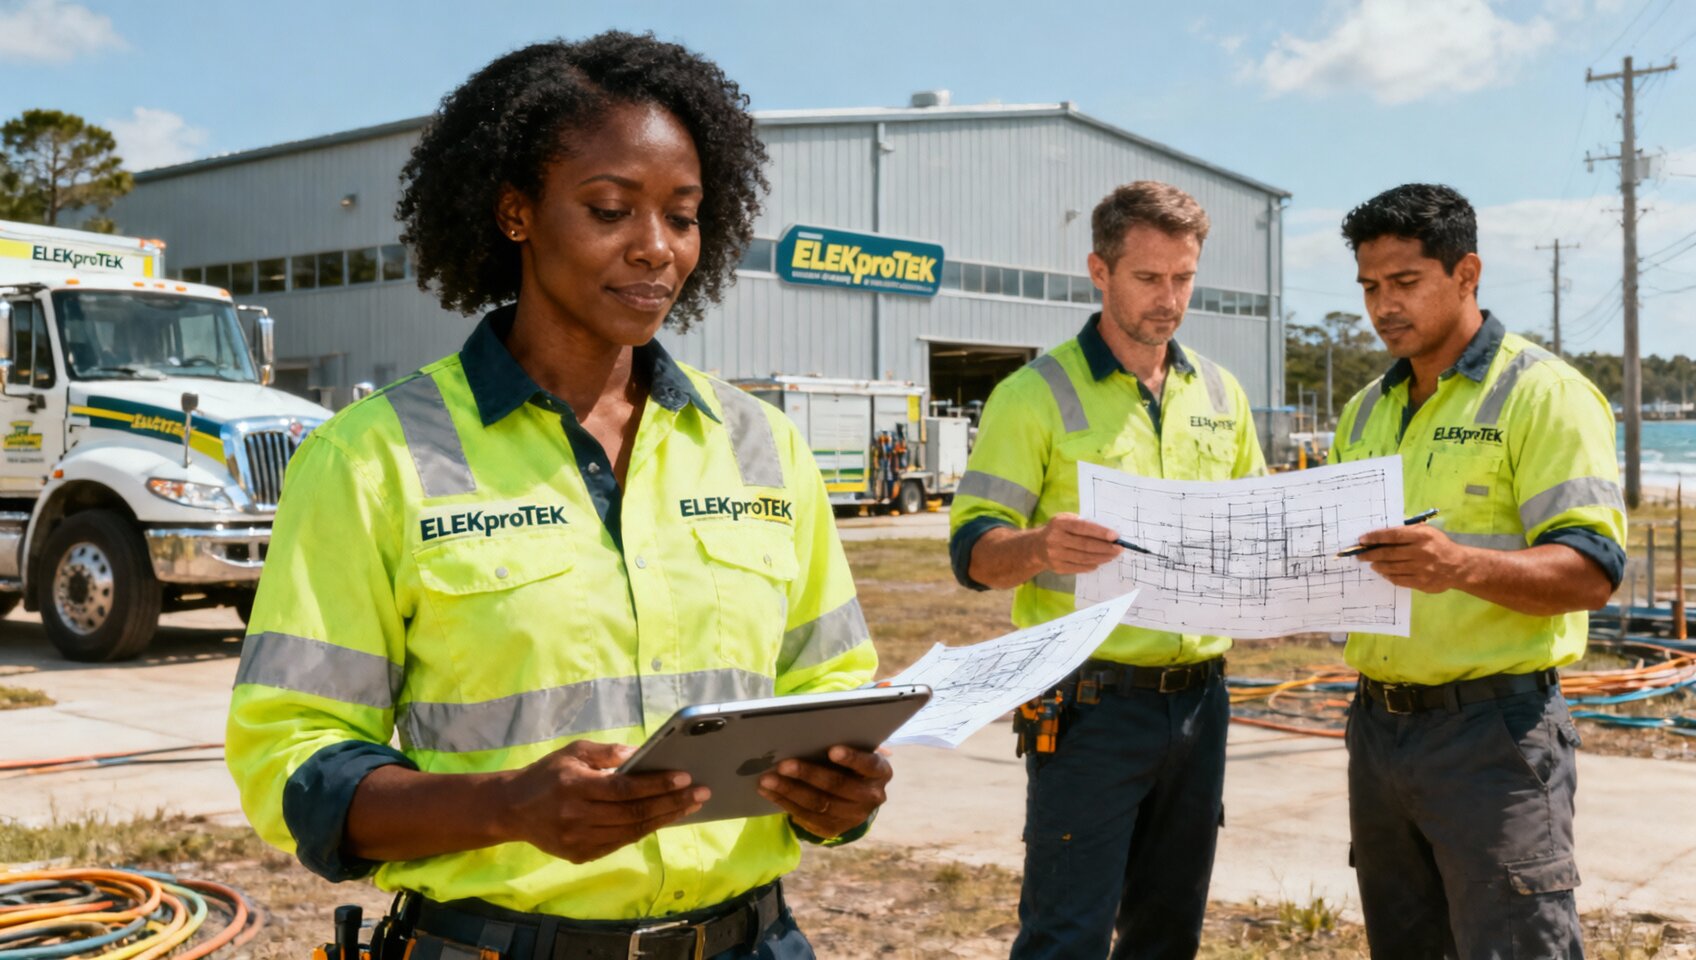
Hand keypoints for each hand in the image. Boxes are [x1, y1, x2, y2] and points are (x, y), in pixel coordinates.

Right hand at [499, 740, 707, 863]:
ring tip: (689, 807)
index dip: (657, 784)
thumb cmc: (547, 774)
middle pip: (633, 813)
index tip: (685, 777)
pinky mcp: (580, 854)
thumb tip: (640, 754)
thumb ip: (607, 753)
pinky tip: (662, 819)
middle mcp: (577, 815)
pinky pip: (619, 843)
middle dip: (672, 802)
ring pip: (630, 831)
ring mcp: (579, 839)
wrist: (512, 809)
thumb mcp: (574, 752)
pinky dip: (643, 831)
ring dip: (664, 819)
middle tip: (701, 793)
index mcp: (575, 786)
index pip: (624, 788)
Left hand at [756, 745, 892, 838]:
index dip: (851, 758)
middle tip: (782, 764)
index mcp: (880, 772)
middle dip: (808, 774)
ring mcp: (853, 817)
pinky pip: (806, 817)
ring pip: (818, 804)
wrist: (857, 798)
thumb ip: (844, 741)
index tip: (832, 750)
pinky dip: (784, 803)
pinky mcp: (834, 829)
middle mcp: (871, 796)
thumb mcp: (856, 752)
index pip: (868, 764)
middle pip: (837, 785)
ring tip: (767, 779)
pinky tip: (768, 792)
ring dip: (789, 791)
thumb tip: (812, 729)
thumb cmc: (852, 764)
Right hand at [1037, 513, 1122, 573]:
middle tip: (1119, 548)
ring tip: (1113, 555)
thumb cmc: (1056, 530)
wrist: (1035, 547)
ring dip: (1102, 557)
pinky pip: (1078, 567)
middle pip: (1085, 545)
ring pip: (1084, 558)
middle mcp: (1056, 540)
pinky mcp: (1057, 567)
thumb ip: (1080, 523)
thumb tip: (1104, 532)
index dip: (1100, 532)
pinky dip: (1091, 565)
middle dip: (1105, 547)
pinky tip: (1100, 562)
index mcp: (1059, 524)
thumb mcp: (1063, 519)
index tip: (1115, 536)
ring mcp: (1056, 555)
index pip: (1083, 528)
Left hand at [1356, 523, 1469, 593]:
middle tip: (1360, 554)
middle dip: (1370, 554)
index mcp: (1422, 536)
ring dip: (1378, 565)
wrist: (1459, 566)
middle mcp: (1421, 552)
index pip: (1392, 535)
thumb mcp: (1426, 532)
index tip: (1362, 540)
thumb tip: (1381, 535)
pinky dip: (1388, 576)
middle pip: (1389, 553)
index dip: (1375, 537)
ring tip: (1371, 563)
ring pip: (1391, 567)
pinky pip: (1398, 579)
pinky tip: (1383, 572)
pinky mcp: (1421, 582)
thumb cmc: (1439, 545)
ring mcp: (1421, 569)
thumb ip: (1406, 531)